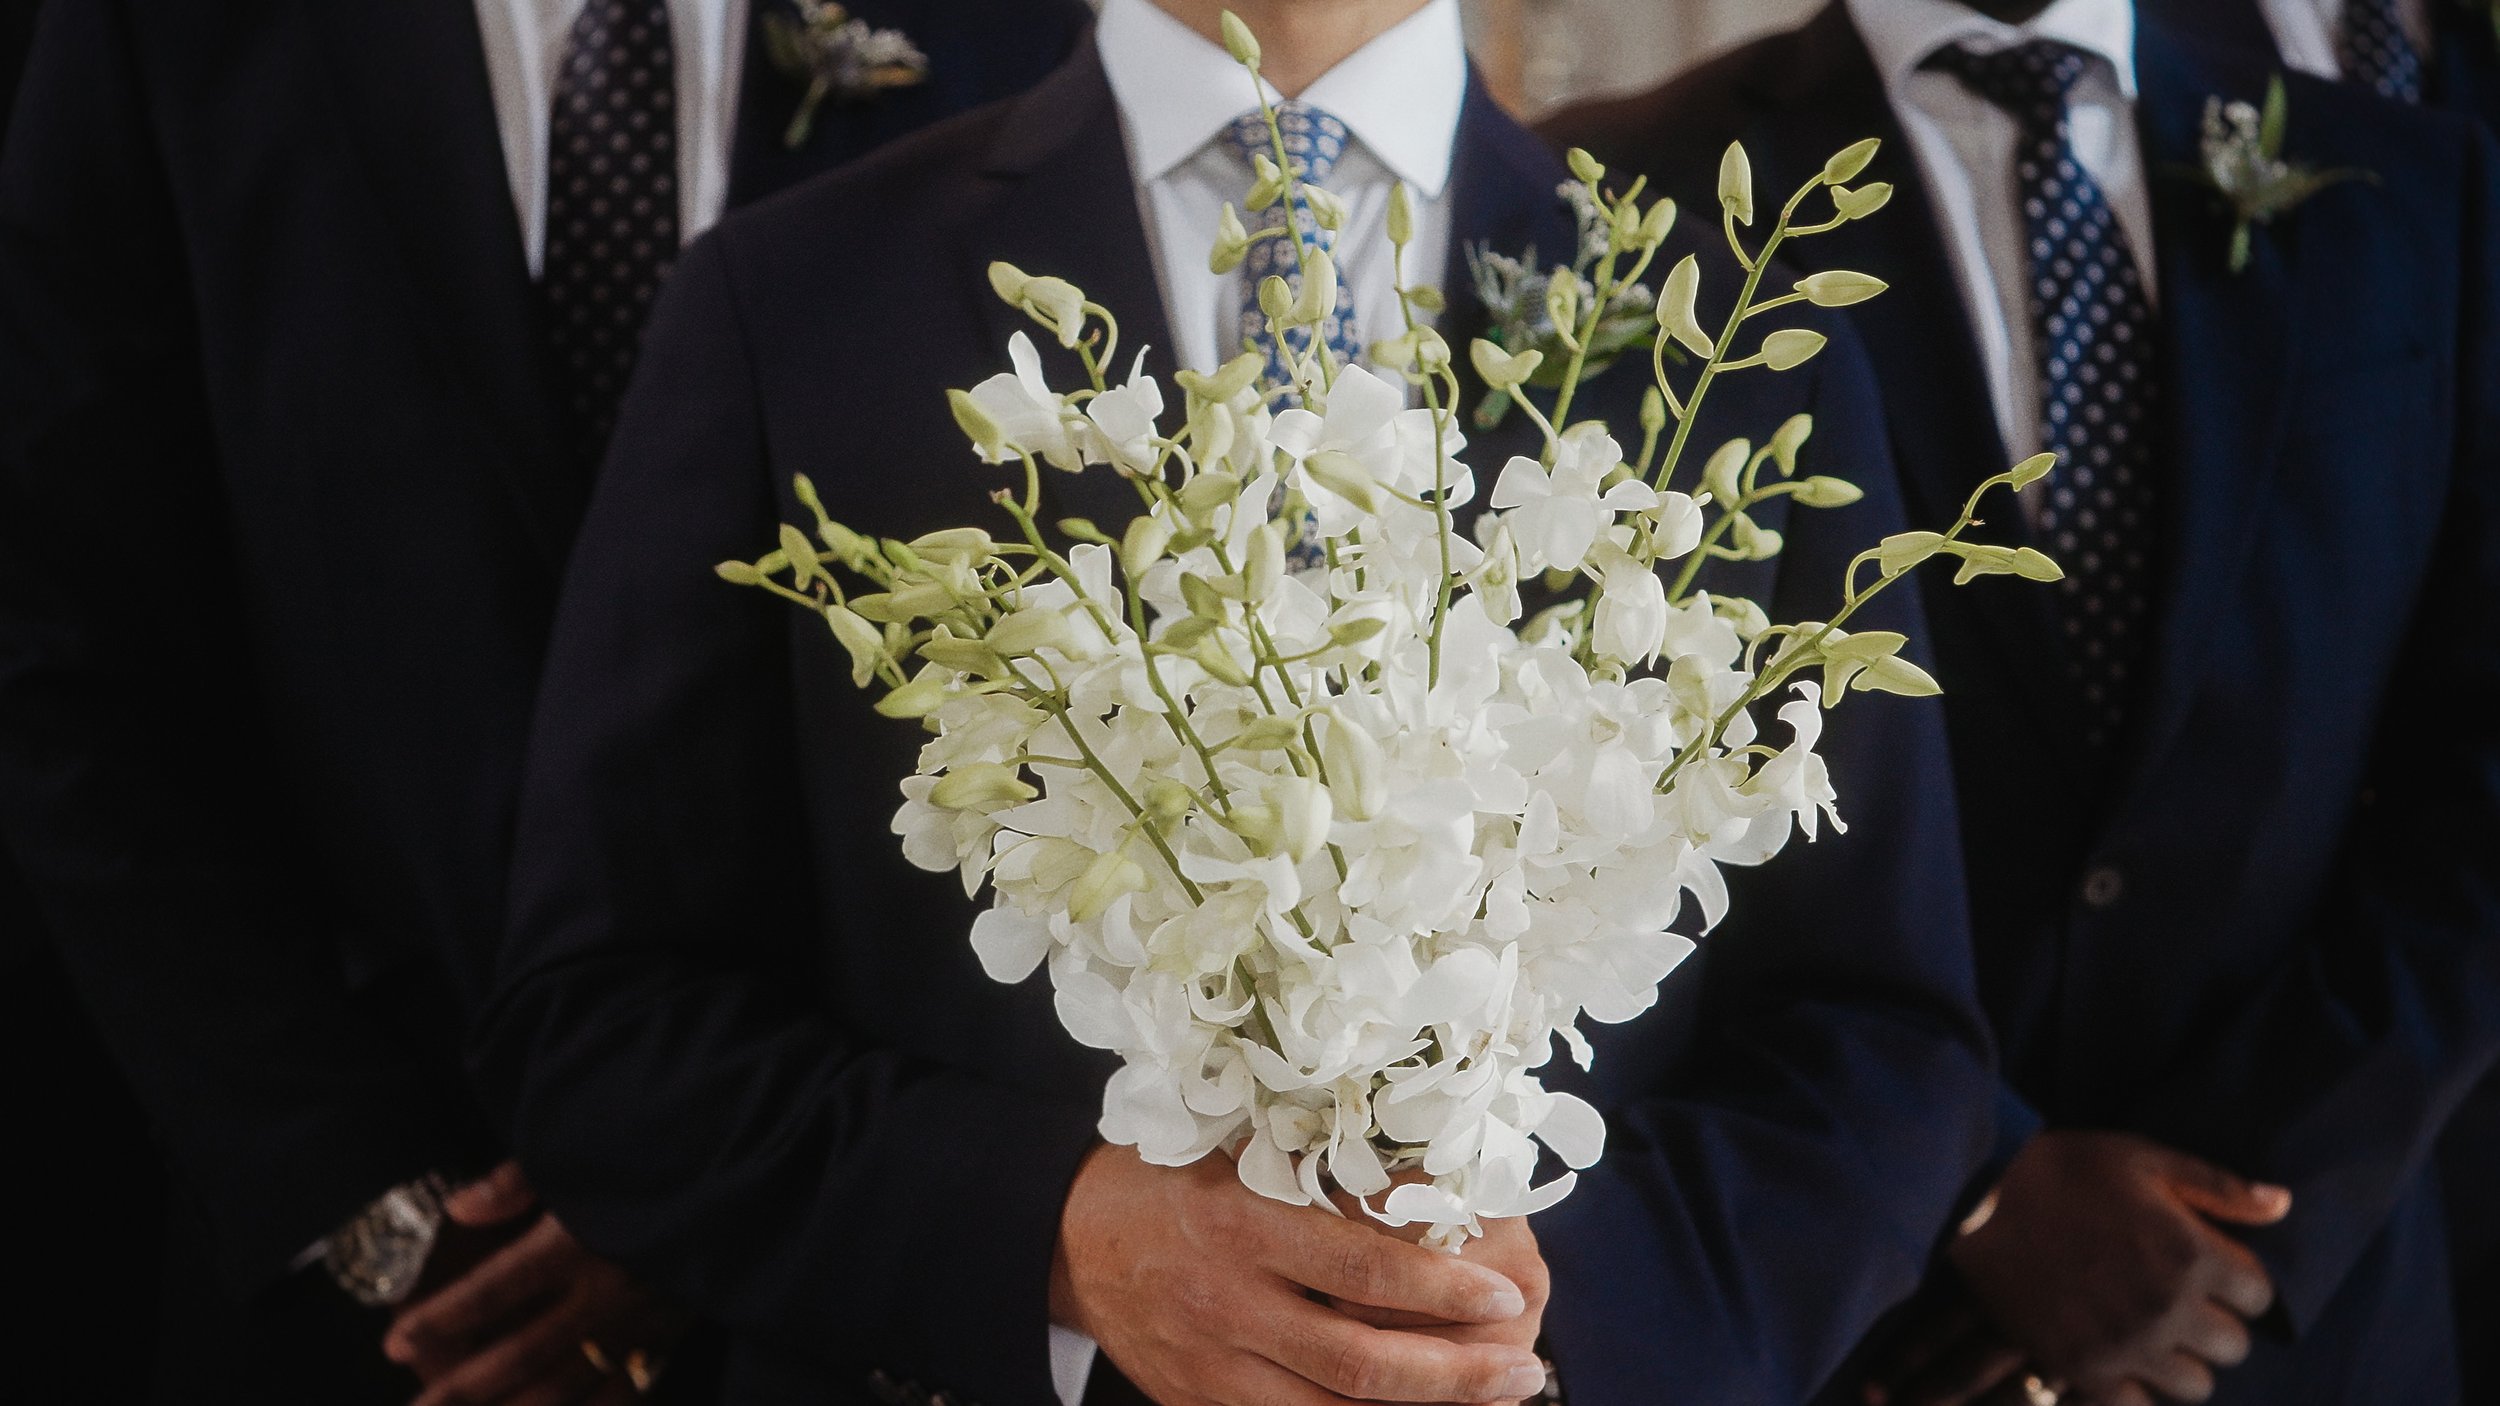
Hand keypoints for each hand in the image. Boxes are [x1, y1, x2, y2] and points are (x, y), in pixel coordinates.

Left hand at [385, 1162, 688, 1405]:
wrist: (745, 1180)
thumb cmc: (653, 1161)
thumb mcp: (584, 1154)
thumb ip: (518, 1181)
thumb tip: (457, 1207)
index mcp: (577, 1241)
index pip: (494, 1289)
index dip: (442, 1318)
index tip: (396, 1339)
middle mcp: (604, 1291)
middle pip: (520, 1352)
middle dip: (462, 1386)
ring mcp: (638, 1323)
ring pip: (564, 1384)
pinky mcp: (667, 1338)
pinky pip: (622, 1395)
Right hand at [1053, 1144, 1552, 1405]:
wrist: (1073, 1238)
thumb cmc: (1175, 1178)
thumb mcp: (1242, 1153)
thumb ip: (1324, 1178)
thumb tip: (1441, 1187)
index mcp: (1242, 1224)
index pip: (1361, 1268)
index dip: (1441, 1288)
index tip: (1504, 1294)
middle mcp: (1227, 1302)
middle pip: (1359, 1361)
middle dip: (1455, 1375)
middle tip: (1526, 1370)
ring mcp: (1211, 1365)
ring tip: (1492, 1398)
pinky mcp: (1198, 1403)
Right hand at [1869, 1131, 2287, 1405]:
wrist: (1970, 1203)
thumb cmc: (2058, 1171)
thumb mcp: (2138, 1157)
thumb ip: (2215, 1185)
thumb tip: (2283, 1203)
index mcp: (2191, 1254)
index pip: (2260, 1295)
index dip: (2240, 1281)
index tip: (2213, 1269)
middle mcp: (2169, 1309)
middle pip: (2233, 1346)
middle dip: (2216, 1323)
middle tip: (2184, 1301)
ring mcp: (2126, 1346)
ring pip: (2195, 1385)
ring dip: (2183, 1361)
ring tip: (2155, 1333)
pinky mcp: (2084, 1369)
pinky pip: (2139, 1404)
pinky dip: (2137, 1388)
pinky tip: (2120, 1358)